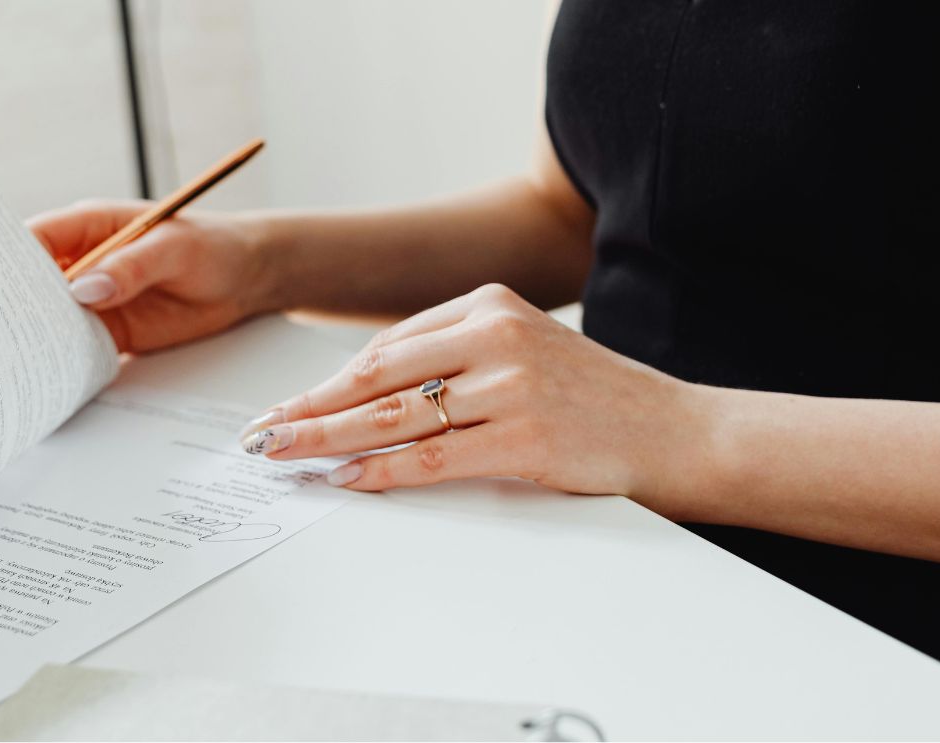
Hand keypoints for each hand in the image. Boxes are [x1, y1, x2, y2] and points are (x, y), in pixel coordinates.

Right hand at [29, 200, 275, 351]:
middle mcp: (85, 262)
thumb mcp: (174, 249)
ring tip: (16, 365)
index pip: (37, 239)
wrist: (246, 280)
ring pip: (52, 319)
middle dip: (15, 307)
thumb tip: (84, 289)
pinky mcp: (111, 330)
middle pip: (34, 284)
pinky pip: (79, 346)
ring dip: (37, 339)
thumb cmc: (212, 247)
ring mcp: (95, 299)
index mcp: (91, 227)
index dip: (8, 260)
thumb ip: (130, 267)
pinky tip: (53, 378)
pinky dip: (66, 360)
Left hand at [239, 284, 701, 509]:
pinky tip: (346, 480)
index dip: (329, 381)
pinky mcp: (526, 437)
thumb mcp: (524, 350)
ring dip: (329, 439)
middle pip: (377, 376)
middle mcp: (495, 335)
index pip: (387, 346)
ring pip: (395, 417)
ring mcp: (512, 385)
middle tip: (261, 433)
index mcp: (488, 304)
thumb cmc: (594, 396)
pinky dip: (383, 471)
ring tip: (283, 454)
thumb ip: (454, 358)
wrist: (678, 430)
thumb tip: (366, 395)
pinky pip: (435, 458)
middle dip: (310, 408)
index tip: (288, 405)